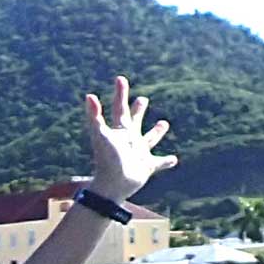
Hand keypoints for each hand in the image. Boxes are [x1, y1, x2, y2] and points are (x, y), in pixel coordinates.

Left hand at [85, 76, 178, 201]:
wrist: (112, 185)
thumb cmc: (106, 159)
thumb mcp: (100, 135)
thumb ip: (94, 116)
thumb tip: (89, 95)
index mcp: (119, 131)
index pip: (119, 108)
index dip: (120, 93)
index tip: (120, 79)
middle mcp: (129, 140)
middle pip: (134, 121)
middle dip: (138, 110)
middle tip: (142, 99)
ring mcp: (138, 153)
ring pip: (149, 139)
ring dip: (156, 132)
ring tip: (164, 123)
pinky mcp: (147, 166)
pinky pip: (159, 163)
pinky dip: (167, 161)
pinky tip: (174, 159)